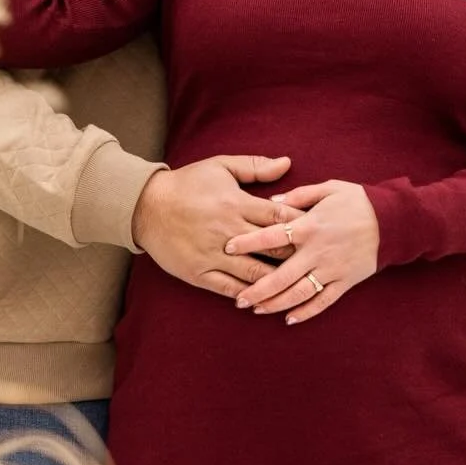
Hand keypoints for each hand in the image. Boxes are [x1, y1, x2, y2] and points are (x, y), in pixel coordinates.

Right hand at [132, 154, 305, 298]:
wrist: (146, 206)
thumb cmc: (187, 183)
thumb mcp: (220, 166)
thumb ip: (255, 166)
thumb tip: (287, 163)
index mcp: (237, 203)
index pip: (279, 216)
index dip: (302, 224)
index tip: (319, 230)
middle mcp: (229, 231)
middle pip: (273, 248)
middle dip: (297, 255)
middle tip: (317, 261)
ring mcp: (214, 254)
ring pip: (255, 273)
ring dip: (278, 281)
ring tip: (298, 287)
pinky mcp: (199, 272)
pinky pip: (229, 288)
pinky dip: (248, 295)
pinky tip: (263, 301)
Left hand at [226, 180, 379, 323]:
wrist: (394, 220)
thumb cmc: (358, 201)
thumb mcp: (328, 188)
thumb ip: (298, 196)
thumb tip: (271, 202)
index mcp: (310, 226)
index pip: (271, 236)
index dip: (248, 242)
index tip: (227, 247)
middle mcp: (318, 251)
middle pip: (282, 276)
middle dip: (258, 289)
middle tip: (238, 299)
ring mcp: (332, 269)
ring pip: (300, 293)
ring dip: (276, 304)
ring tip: (257, 310)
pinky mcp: (346, 282)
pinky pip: (323, 301)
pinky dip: (306, 312)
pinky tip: (289, 319)